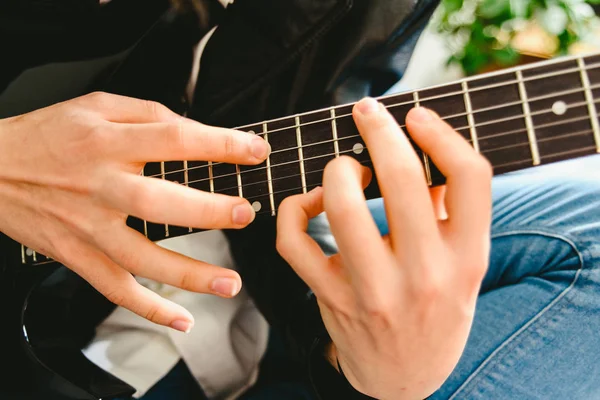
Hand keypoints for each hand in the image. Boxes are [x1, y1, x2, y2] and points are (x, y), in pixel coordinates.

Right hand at [0, 92, 269, 332]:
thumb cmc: (48, 136)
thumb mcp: (95, 106)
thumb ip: (146, 113)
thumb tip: (192, 128)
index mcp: (108, 141)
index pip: (173, 139)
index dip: (220, 144)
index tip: (255, 151)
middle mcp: (99, 185)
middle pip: (157, 202)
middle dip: (207, 211)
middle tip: (246, 214)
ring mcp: (87, 226)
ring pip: (140, 257)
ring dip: (188, 274)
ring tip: (229, 283)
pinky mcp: (77, 255)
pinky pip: (114, 288)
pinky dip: (148, 308)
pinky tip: (180, 320)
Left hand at [276, 98, 491, 398]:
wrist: (405, 378)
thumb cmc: (437, 308)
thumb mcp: (464, 266)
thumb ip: (453, 212)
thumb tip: (425, 148)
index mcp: (468, 259)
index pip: (470, 178)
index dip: (441, 133)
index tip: (416, 115)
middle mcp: (425, 275)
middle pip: (402, 180)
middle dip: (378, 130)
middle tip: (367, 112)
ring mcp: (374, 290)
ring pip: (341, 206)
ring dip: (336, 171)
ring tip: (345, 169)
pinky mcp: (331, 298)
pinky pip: (294, 241)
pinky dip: (293, 209)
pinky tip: (309, 203)